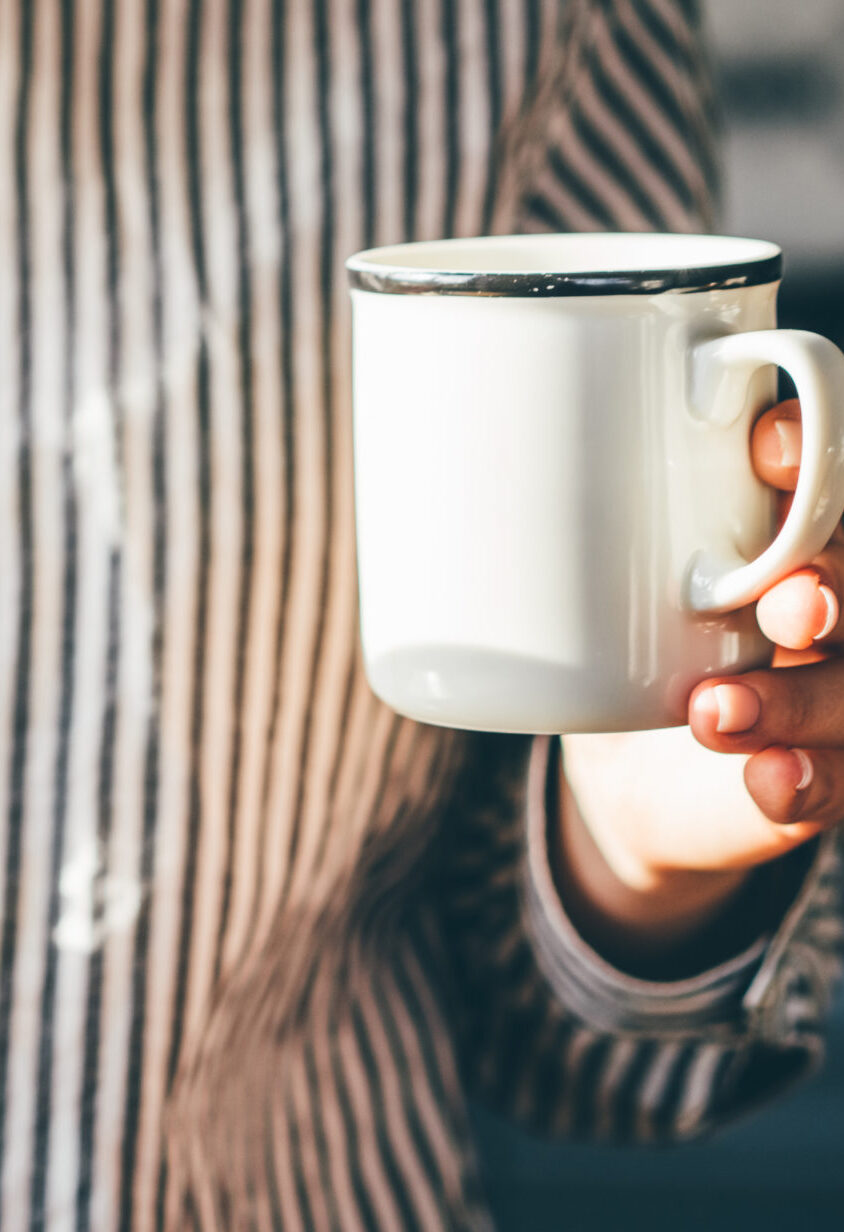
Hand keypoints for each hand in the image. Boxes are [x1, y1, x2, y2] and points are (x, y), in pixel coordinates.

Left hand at [558, 398, 840, 971]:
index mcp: (771, 526)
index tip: (764, 449)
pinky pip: (836, 780)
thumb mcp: (568, 570)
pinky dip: (802, 781)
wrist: (627, 770)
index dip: (809, 450)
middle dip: (832, 580)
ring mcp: (829, 687)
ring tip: (713, 710)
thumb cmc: (601, 632)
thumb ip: (542, 514)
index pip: (822, 476)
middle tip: (783, 603)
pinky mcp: (820, 772)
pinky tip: (767, 780)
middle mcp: (821, 599)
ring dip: (798, 697)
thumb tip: (429, 451)